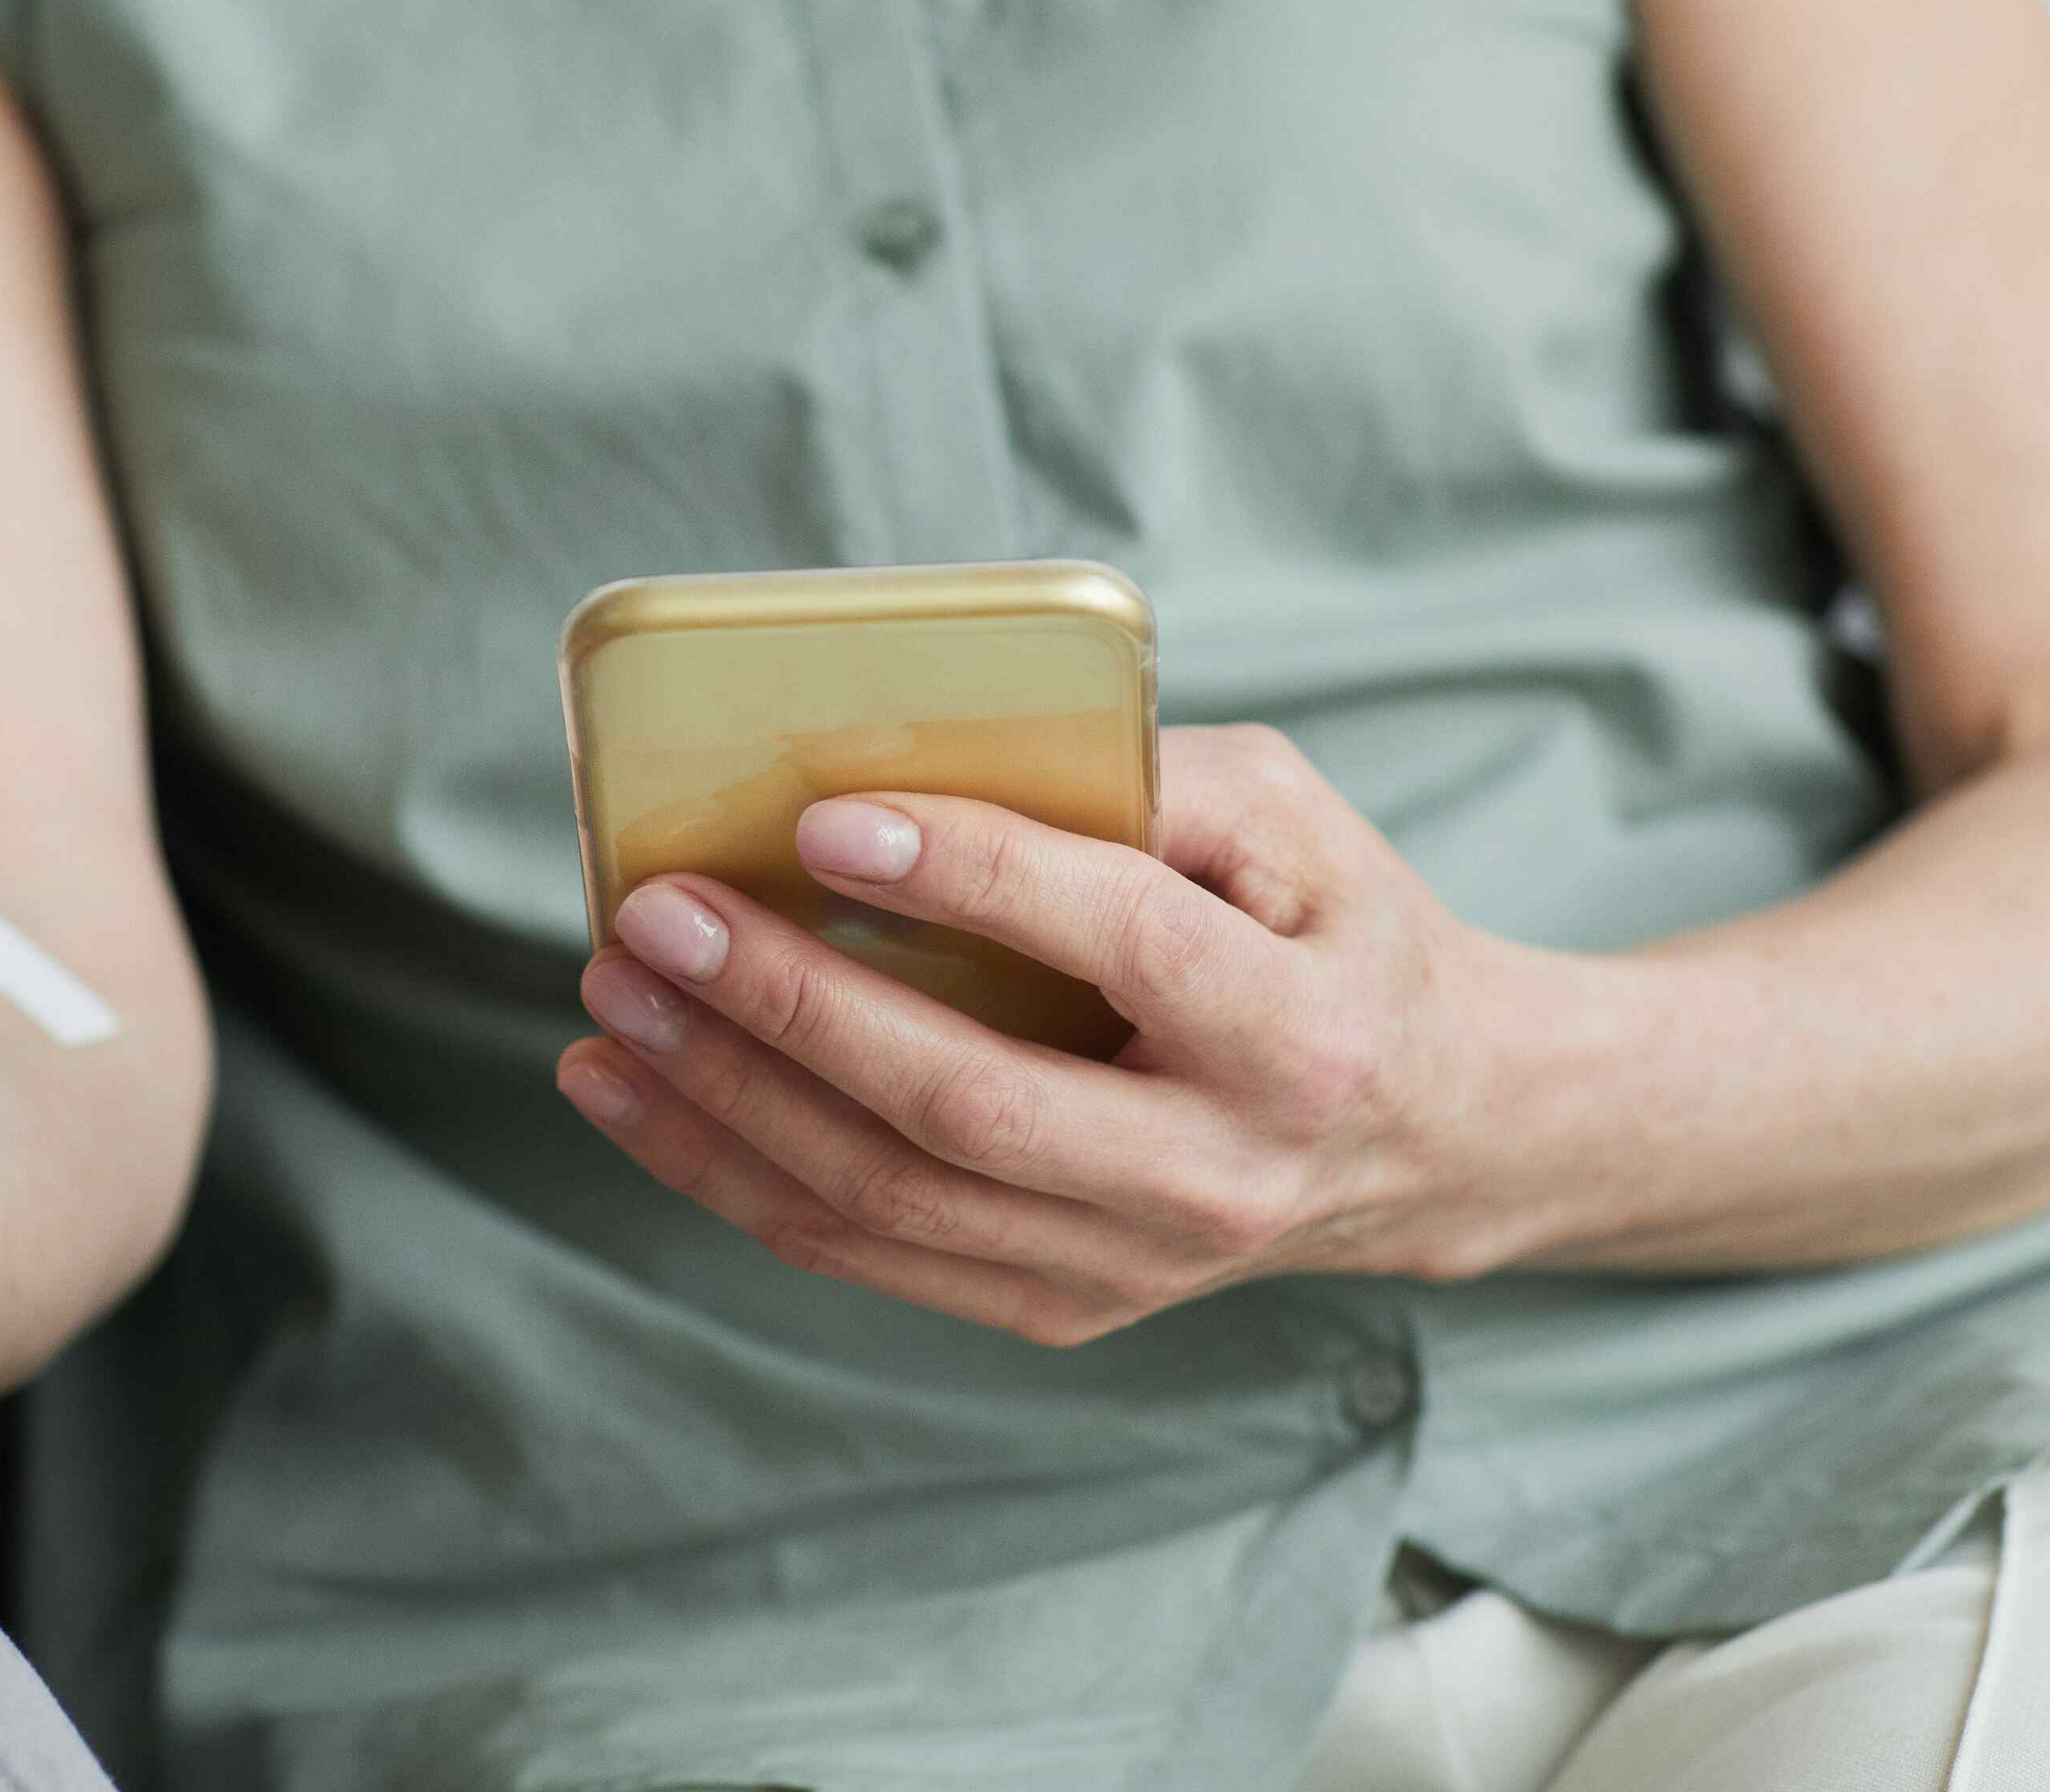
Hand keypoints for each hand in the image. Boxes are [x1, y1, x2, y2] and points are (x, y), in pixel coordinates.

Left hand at [553, 724, 1564, 1343]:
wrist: (1437, 1136)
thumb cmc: (1340, 937)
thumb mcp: (1296, 823)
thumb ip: (1145, 776)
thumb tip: (942, 743)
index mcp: (1296, 1032)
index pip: (1117, 945)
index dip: (967, 876)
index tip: (825, 817)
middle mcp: (1217, 1170)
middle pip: (968, 1104)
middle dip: (789, 1007)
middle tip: (655, 915)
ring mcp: (1135, 1262)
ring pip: (892, 1199)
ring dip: (723, 1104)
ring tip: (612, 1004)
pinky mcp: (1064, 1305)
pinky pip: (871, 1253)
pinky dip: (736, 1176)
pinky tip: (642, 1097)